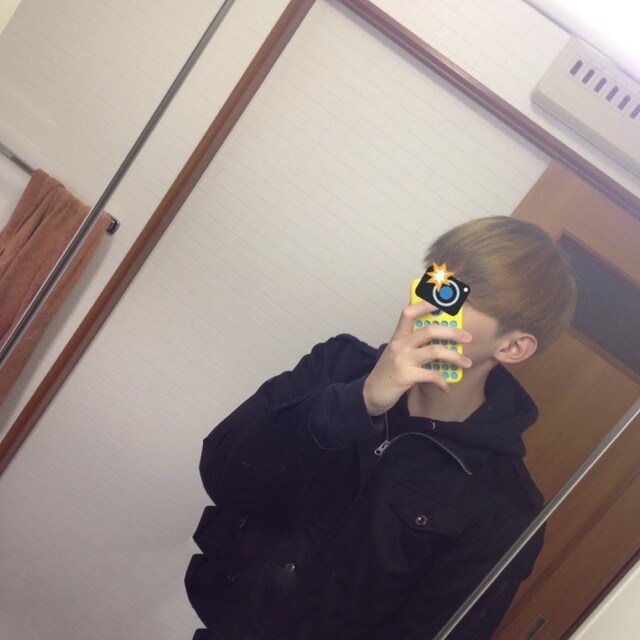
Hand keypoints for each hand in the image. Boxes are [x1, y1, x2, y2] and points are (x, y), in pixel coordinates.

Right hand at [362, 300, 472, 415]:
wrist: (372, 393)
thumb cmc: (389, 372)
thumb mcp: (397, 353)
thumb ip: (412, 344)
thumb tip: (440, 338)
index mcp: (398, 337)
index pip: (409, 313)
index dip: (425, 305)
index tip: (442, 302)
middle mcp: (400, 345)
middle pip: (429, 331)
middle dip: (452, 332)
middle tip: (467, 337)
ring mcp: (402, 360)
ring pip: (435, 352)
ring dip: (455, 357)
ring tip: (467, 363)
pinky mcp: (406, 376)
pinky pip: (432, 375)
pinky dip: (442, 381)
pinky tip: (446, 387)